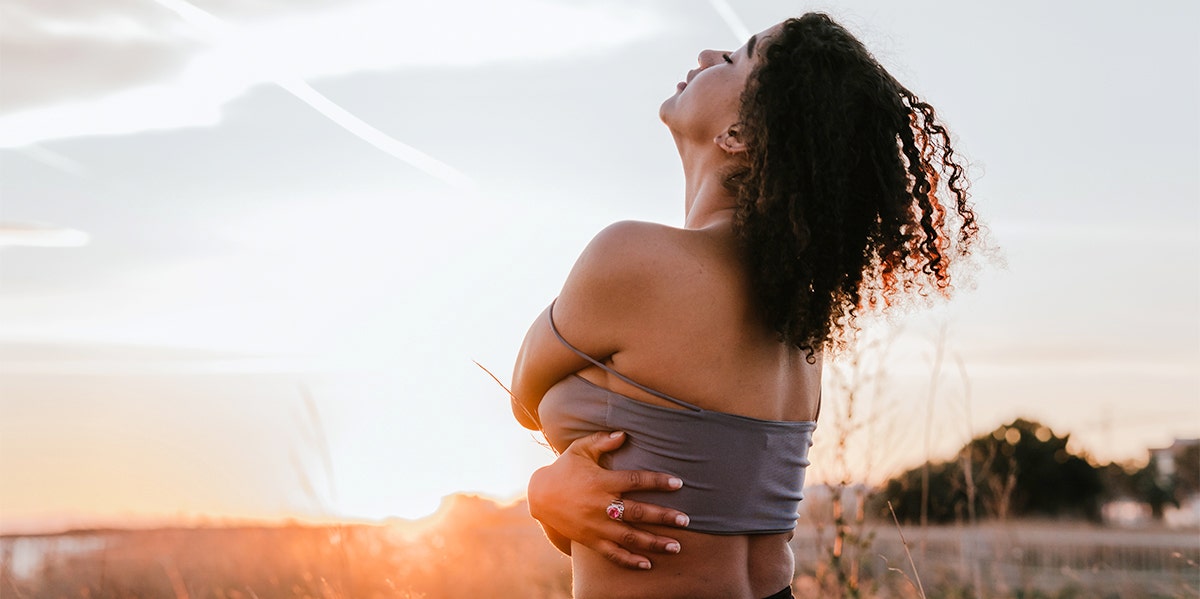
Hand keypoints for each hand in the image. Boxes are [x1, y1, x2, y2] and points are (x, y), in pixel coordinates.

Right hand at [527, 430, 690, 569]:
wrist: (540, 496)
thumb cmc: (564, 469)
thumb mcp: (580, 450)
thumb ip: (602, 441)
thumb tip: (624, 434)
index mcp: (602, 481)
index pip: (635, 480)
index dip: (657, 481)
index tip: (678, 483)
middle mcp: (601, 505)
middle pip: (637, 512)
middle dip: (663, 516)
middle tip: (686, 520)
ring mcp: (596, 526)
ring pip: (629, 537)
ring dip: (654, 542)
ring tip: (676, 546)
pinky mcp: (590, 540)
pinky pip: (612, 554)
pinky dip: (630, 560)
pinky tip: (648, 564)